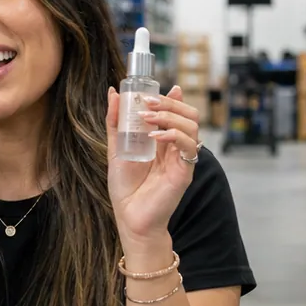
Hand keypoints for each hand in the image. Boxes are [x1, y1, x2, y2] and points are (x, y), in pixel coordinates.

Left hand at [106, 84, 201, 243]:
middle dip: (170, 102)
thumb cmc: (125, 187)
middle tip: (148, 102)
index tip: (154, 88)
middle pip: (189, 113)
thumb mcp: (116, 148)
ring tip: (147, 117)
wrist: (129, 217)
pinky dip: (174, 135)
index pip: (178, 111)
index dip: (172, 96)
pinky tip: (155, 137)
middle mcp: (176, 147)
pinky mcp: (184, 172)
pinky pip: (189, 146)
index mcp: (164, 140)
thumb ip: (116, 121)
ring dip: (170, 115)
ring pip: (192, 125)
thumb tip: (113, 93)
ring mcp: (182, 158)